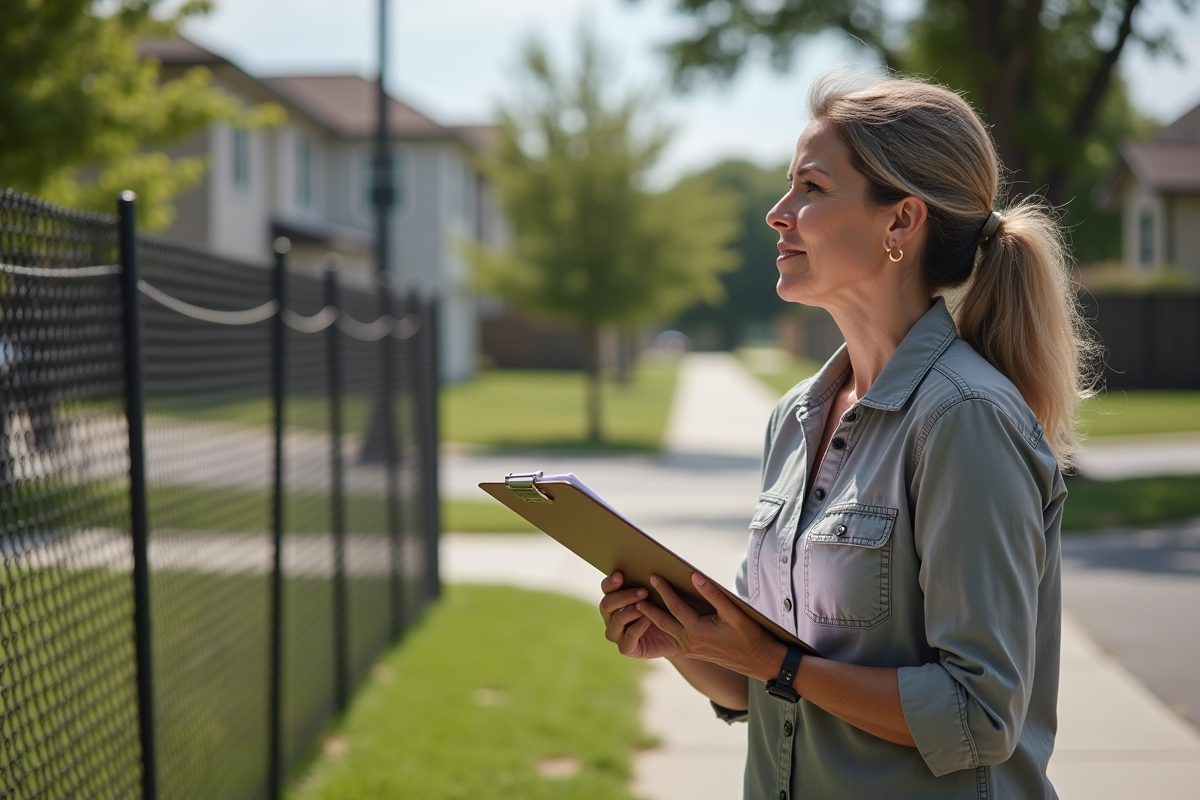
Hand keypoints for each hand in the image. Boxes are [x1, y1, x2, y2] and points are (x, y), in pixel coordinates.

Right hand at [599, 572, 682, 659]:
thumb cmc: (667, 610)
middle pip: (606, 604)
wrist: (679, 635)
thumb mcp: (659, 593)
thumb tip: (651, 568)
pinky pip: (628, 636)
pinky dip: (638, 626)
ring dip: (630, 611)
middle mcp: (611, 616)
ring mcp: (617, 633)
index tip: (621, 575)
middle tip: (643, 591)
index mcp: (615, 599)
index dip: (611, 582)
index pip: (606, 588)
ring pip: (615, 620)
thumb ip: (650, 582)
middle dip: (624, 596)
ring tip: (646, 605)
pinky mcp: (626, 648)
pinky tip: (648, 619)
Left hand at [637, 573, 785, 681]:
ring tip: (639, 602)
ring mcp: (689, 649)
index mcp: (698, 633)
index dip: (664, 590)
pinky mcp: (692, 651)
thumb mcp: (734, 613)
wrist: (758, 661)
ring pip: (666, 629)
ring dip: (652, 616)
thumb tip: (695, 577)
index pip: (675, 607)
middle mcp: (690, 643)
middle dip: (648, 605)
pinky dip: (663, 624)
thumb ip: (713, 595)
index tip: (653, 576)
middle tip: (635, 590)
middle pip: (663, 620)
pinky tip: (658, 613)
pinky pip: (673, 635)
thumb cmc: (749, 635)